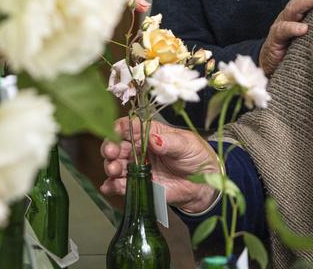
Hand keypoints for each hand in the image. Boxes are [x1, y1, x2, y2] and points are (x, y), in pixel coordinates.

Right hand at [100, 116, 220, 213]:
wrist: (203, 184)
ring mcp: (137, 168)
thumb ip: (170, 142)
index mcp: (150, 133)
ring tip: (114, 170)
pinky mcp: (138, 185)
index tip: (116, 130)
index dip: (121, 127)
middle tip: (111, 152)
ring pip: (116, 164)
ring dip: (110, 166)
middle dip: (110, 147)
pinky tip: (110, 187)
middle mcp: (139, 149)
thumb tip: (154, 139)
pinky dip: (112, 186)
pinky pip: (121, 185)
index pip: (130, 126)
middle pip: (117, 145)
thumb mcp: (187, 145)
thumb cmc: (196, 157)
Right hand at [259, 0, 312, 75]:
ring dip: (307, 0)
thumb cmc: (297, 50)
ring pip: (293, 7)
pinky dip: (293, 28)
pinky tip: (303, 29)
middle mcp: (291, 14)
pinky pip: (282, 31)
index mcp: (302, 11)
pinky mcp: (275, 40)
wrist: (272, 70)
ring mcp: (282, 25)